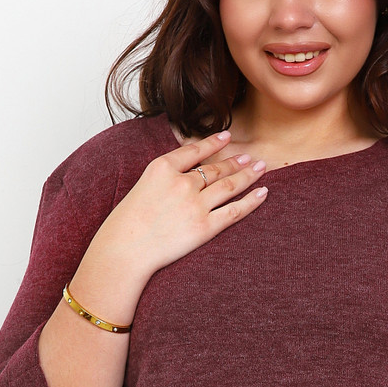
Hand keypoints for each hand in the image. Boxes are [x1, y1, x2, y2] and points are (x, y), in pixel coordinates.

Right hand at [89, 130, 267, 288]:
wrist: (125, 249)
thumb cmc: (128, 222)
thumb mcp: (142, 186)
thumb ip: (165, 177)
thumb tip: (188, 173)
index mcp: (163, 168)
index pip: (194, 150)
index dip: (213, 143)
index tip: (227, 137)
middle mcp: (182, 182)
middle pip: (215, 169)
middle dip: (235, 162)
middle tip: (249, 158)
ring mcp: (195, 205)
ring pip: (229, 185)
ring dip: (247, 175)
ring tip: (260, 168)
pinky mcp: (205, 227)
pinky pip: (234, 211)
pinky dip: (252, 201)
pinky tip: (263, 193)